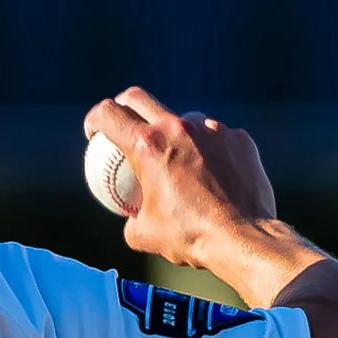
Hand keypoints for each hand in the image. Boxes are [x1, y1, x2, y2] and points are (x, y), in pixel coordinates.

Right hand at [83, 88, 278, 272]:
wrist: (243, 238)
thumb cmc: (190, 236)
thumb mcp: (143, 235)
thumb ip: (131, 218)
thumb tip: (130, 215)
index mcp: (147, 145)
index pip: (108, 114)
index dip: (94, 120)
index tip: (94, 134)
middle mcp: (179, 128)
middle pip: (139, 99)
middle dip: (123, 107)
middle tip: (125, 127)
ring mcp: (213, 130)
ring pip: (183, 118)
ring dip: (173, 132)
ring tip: (177, 158)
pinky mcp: (239, 139)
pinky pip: (216, 137)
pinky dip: (208, 151)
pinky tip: (211, 173)